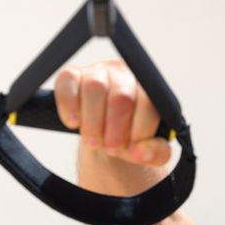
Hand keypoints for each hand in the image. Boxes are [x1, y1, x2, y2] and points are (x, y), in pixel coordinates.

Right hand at [53, 59, 171, 166]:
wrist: (104, 135)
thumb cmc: (128, 136)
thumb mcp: (148, 149)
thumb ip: (156, 153)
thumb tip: (140, 151)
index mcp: (149, 89)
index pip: (148, 104)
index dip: (139, 131)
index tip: (131, 150)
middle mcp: (125, 74)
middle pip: (121, 97)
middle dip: (116, 130)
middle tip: (111, 149)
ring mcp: (98, 71)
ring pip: (95, 88)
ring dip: (92, 122)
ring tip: (93, 142)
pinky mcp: (72, 75)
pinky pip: (67, 82)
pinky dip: (69, 106)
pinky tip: (74, 123)